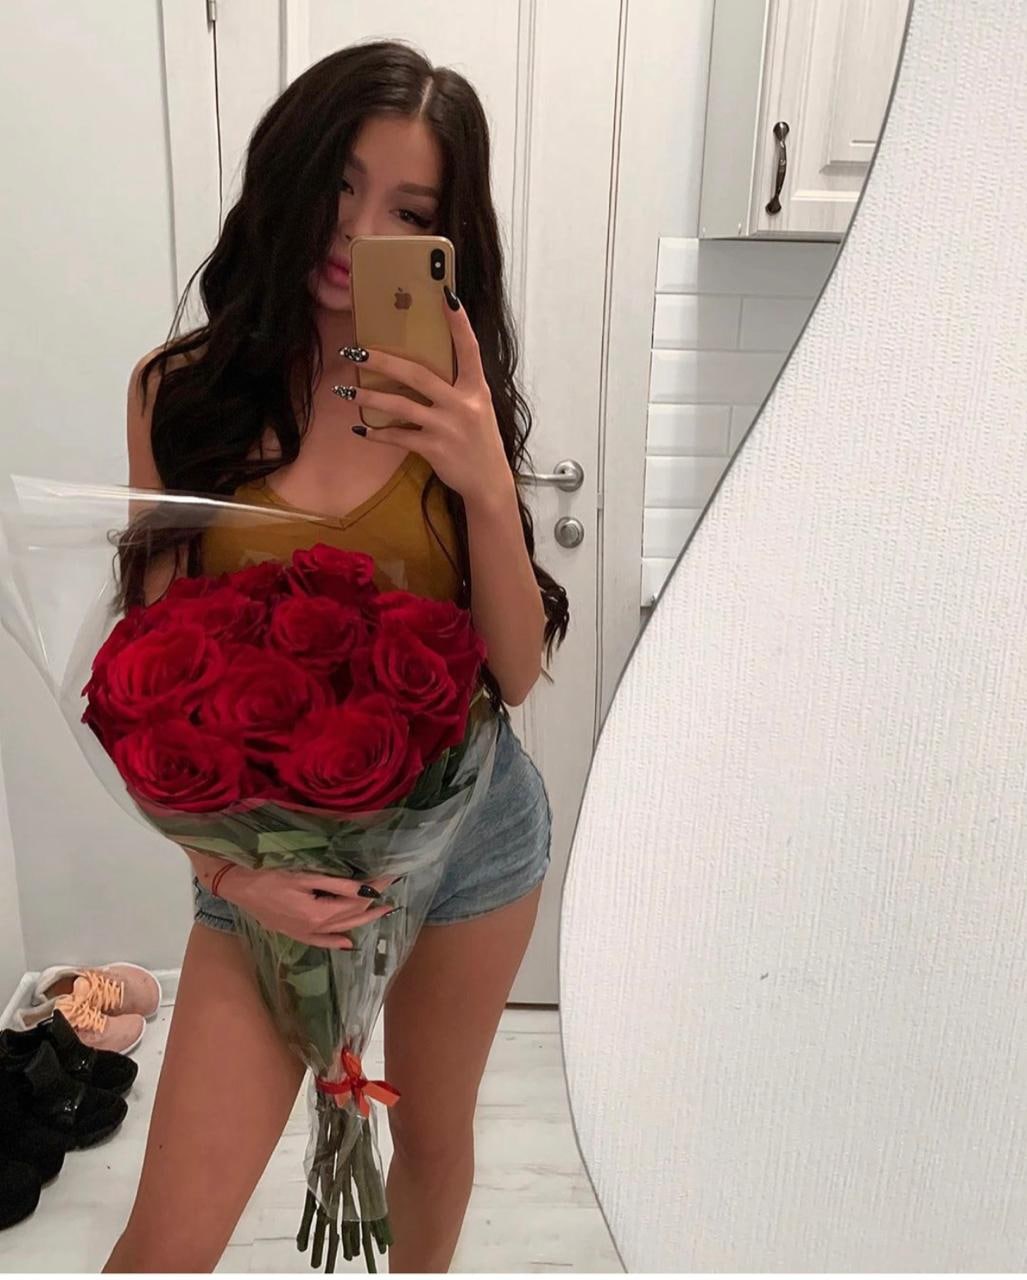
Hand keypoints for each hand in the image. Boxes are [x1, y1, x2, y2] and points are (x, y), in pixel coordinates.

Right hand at [217, 865, 398, 949]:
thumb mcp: (307, 876)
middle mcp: (315, 928)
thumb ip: (338, 884)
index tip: (390, 877)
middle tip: (393, 896)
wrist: (239, 886)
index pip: (357, 900)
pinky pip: (322, 942)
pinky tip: (347, 943)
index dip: (375, 888)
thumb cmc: (271, 875)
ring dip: (362, 920)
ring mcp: (304, 933)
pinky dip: (336, 942)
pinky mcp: (294, 934)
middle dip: (374, 905)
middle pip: (352, 917)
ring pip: (341, 929)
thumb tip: (367, 889)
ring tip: (380, 913)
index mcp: (320, 913)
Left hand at [336, 289, 514, 509]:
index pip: (469, 349)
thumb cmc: (478, 440)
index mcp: (475, 389)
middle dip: (383, 361)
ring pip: (401, 405)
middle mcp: (462, 404)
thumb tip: (421, 366)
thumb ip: (457, 387)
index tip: (446, 295)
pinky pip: (399, 437)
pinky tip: (361, 429)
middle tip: (356, 351)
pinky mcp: (434, 448)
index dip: (459, 324)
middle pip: (417, 374)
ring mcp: (448, 427)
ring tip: (346, 391)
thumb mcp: (477, 408)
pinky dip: (377, 433)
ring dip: (370, 397)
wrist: (488, 481)